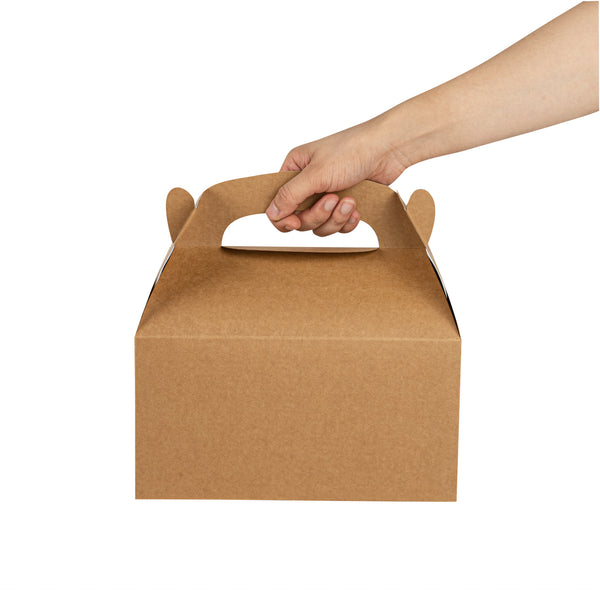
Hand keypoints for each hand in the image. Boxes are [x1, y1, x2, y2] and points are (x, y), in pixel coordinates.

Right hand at [266, 119, 408, 234]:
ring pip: (320, 225)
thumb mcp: (316, 173)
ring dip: (335, 218)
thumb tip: (271, 213)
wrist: (389, 149)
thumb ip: (290, 195)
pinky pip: (338, 226)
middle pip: (300, 219)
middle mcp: (308, 183)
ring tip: (349, 202)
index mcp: (295, 169)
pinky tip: (357, 209)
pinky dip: (347, 221)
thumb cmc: (352, 150)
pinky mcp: (345, 204)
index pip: (278, 203)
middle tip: (331, 200)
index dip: (284, 218)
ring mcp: (327, 194)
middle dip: (318, 215)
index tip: (295, 223)